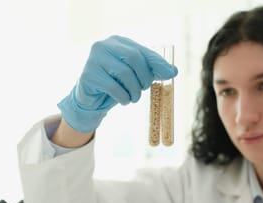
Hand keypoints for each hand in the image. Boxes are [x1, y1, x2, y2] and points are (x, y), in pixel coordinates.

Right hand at [57, 35, 177, 132]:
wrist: (90, 100)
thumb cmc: (115, 84)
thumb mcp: (135, 76)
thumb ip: (152, 71)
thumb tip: (174, 71)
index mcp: (117, 42)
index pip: (142, 50)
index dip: (157, 62)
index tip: (171, 73)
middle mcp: (104, 46)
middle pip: (134, 58)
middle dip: (144, 77)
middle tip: (144, 89)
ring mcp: (94, 59)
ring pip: (124, 73)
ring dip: (134, 91)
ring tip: (133, 98)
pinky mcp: (88, 75)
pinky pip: (113, 86)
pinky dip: (123, 97)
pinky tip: (123, 100)